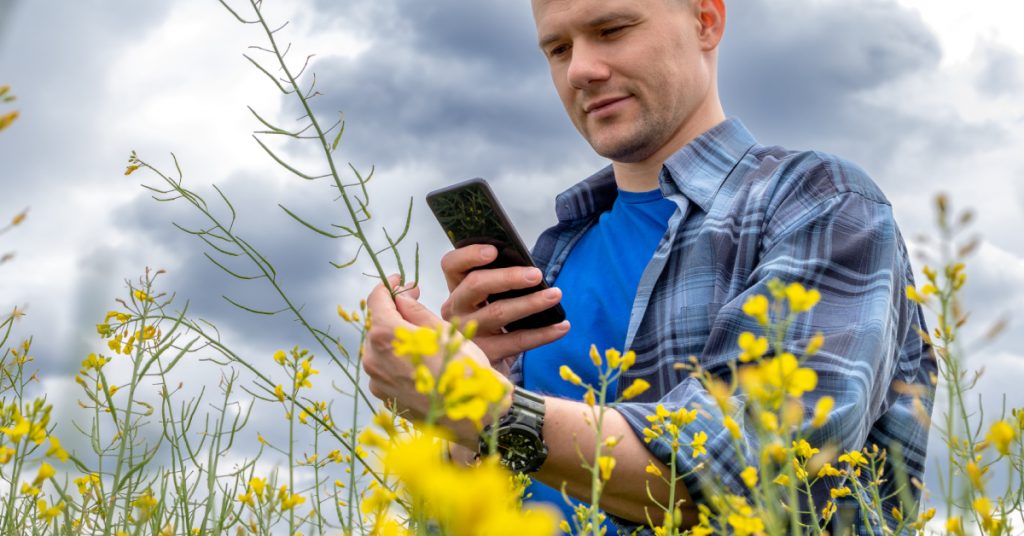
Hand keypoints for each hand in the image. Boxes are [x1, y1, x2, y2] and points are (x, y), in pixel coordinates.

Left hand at [362, 275, 511, 446]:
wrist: (476, 416)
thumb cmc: (466, 370)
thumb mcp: (445, 331)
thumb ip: (416, 312)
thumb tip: (401, 297)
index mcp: (387, 336)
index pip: (376, 300)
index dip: (388, 286)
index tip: (400, 281)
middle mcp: (374, 359)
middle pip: (377, 325)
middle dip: (394, 312)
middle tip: (416, 302)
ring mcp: (377, 382)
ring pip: (380, 349)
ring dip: (396, 337)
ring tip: (422, 335)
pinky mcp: (385, 398)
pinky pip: (386, 370)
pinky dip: (398, 359)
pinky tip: (420, 360)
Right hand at [439, 244, 569, 373]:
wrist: (483, 372)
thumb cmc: (492, 325)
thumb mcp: (487, 303)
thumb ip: (499, 284)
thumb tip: (531, 271)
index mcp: (456, 290)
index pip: (451, 265)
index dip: (469, 255)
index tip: (494, 250)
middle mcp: (455, 310)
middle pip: (476, 285)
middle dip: (509, 277)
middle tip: (536, 274)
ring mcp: (467, 334)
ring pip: (499, 312)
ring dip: (531, 302)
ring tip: (555, 294)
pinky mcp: (484, 356)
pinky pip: (516, 341)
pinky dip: (543, 334)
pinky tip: (561, 326)